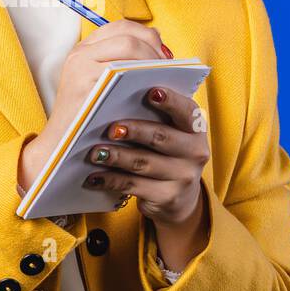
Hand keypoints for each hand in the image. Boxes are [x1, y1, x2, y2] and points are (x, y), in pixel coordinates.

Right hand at [17, 19, 171, 192]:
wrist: (62, 149)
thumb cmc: (90, 121)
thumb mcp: (102, 88)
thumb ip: (124, 68)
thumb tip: (163, 54)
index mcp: (83, 50)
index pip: (121, 27)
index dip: (147, 35)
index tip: (164, 53)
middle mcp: (79, 53)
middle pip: (128, 34)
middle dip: (154, 46)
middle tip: (169, 65)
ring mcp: (81, 65)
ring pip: (128, 45)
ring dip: (152, 58)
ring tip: (166, 75)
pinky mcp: (85, 81)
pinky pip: (124, 67)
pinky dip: (144, 73)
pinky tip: (156, 87)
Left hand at [81, 86, 209, 229]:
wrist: (180, 197)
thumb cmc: (166, 152)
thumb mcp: (169, 133)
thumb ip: (152, 118)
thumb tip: (114, 105)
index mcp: (195, 128)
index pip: (187, 111)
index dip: (171, 101)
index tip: (151, 92)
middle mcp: (195, 152)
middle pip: (162, 137)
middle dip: (135, 131)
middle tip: (111, 129)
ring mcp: (183, 177)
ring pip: (144, 163)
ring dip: (116, 157)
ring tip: (95, 153)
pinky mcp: (167, 198)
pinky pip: (133, 186)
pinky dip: (110, 180)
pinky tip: (94, 176)